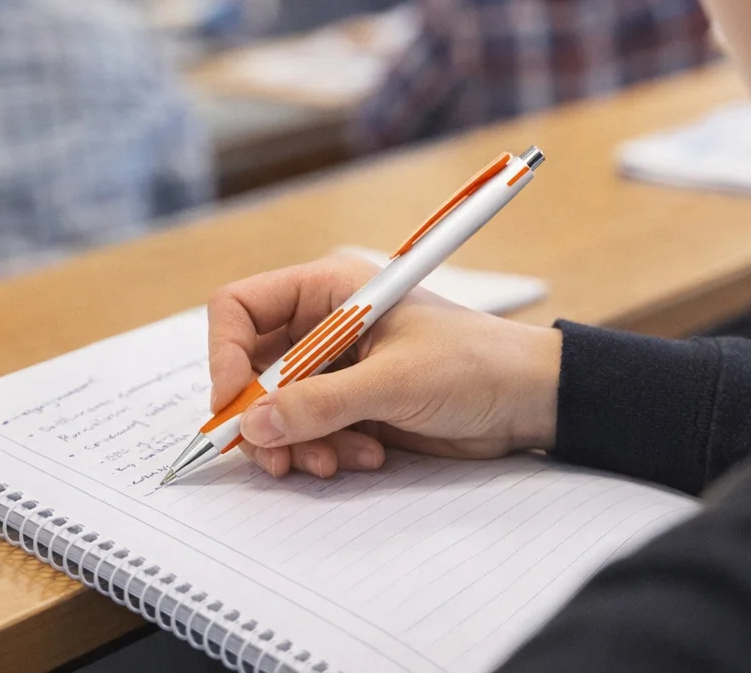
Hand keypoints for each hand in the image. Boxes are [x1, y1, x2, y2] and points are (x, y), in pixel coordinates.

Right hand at [208, 255, 560, 478]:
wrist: (527, 399)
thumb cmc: (473, 365)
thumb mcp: (396, 381)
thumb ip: (321, 403)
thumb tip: (253, 423)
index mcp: (330, 288)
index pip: (242, 307)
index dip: (223, 355)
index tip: (232, 407)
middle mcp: (324, 323)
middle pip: (250, 367)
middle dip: (261, 416)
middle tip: (279, 457)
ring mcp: (337, 366)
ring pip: (276, 408)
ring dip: (297, 442)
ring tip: (337, 461)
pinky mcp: (351, 403)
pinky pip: (308, 431)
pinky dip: (323, 451)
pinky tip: (366, 456)